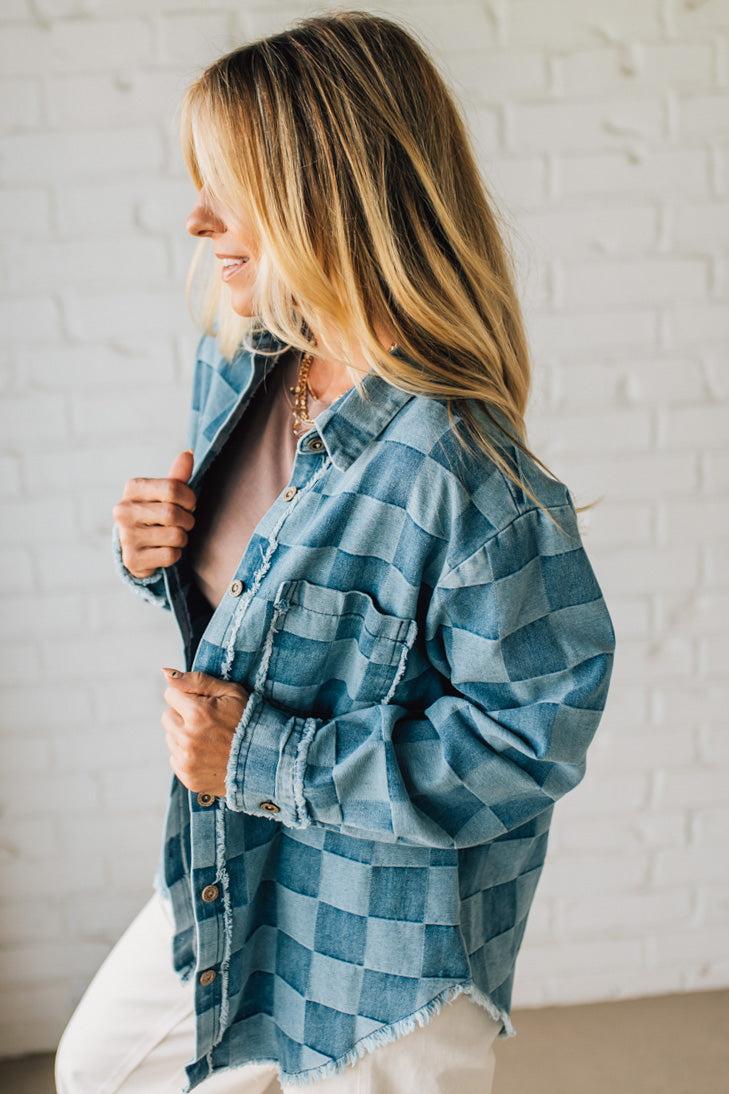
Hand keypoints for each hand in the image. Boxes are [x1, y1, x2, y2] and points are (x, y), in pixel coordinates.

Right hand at [112, 450, 197, 578]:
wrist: (138, 548)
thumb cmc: (156, 515)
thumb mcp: (165, 494)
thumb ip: (177, 477)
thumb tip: (188, 454)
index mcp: (132, 489)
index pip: (172, 488)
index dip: (189, 498)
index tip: (189, 504)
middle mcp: (123, 511)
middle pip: (172, 513)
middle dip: (187, 520)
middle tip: (184, 523)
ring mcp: (126, 536)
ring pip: (175, 536)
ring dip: (182, 538)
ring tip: (173, 537)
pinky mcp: (132, 559)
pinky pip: (171, 555)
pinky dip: (175, 554)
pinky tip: (163, 550)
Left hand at [160, 667, 249, 797]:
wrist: (267, 759)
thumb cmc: (250, 721)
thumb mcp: (231, 692)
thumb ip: (197, 680)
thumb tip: (166, 673)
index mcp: (197, 713)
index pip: (171, 694)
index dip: (188, 696)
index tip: (204, 703)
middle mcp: (188, 738)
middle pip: (167, 716)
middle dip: (183, 715)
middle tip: (207, 721)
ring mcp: (187, 760)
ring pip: (170, 738)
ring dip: (184, 735)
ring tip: (209, 738)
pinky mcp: (189, 777)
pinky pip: (175, 759)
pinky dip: (187, 755)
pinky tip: (207, 754)